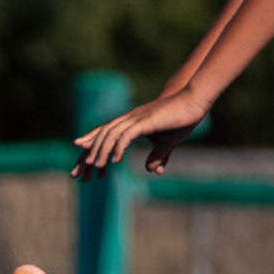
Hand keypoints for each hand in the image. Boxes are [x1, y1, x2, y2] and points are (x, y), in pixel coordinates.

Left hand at [71, 89, 209, 180]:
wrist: (194, 101)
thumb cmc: (181, 119)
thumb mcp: (167, 143)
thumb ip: (158, 155)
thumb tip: (154, 170)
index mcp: (131, 122)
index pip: (105, 133)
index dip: (91, 142)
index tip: (79, 155)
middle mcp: (129, 119)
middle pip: (102, 135)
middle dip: (89, 153)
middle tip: (79, 171)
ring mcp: (136, 119)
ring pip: (111, 135)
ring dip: (101, 150)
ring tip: (95, 166)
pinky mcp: (146, 122)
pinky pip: (127, 135)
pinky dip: (118, 147)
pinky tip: (114, 160)